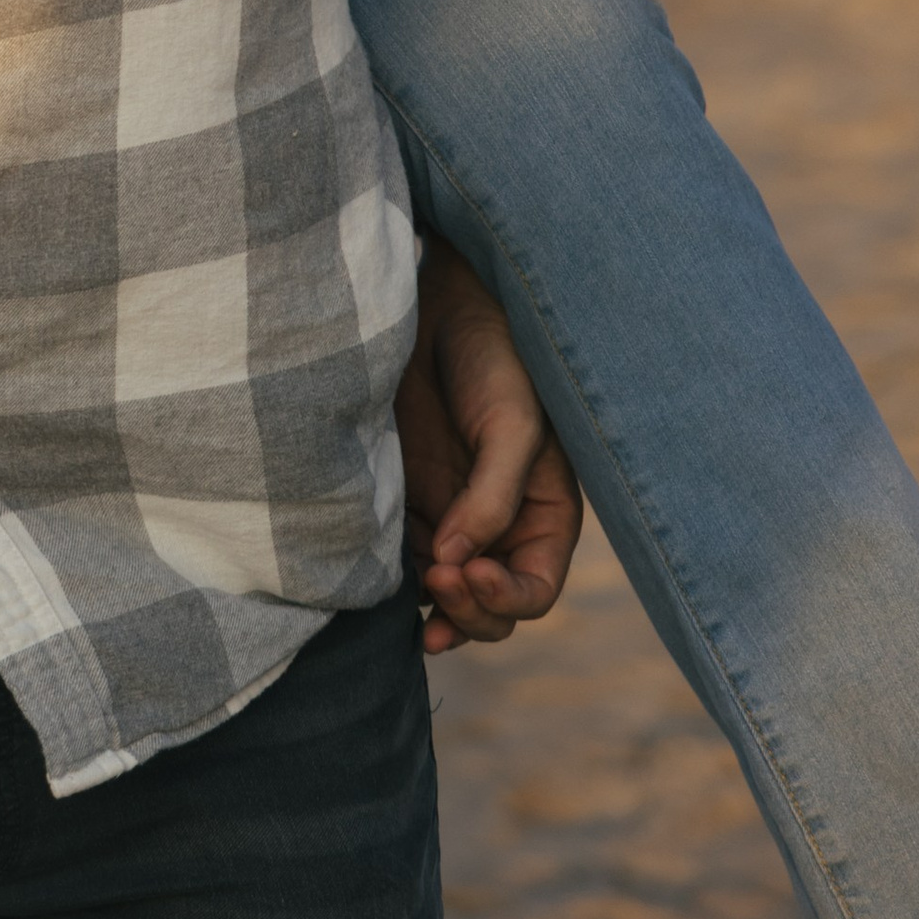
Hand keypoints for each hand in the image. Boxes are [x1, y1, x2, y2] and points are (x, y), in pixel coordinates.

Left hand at [397, 236, 583, 652]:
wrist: (442, 308)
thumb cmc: (496, 359)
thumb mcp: (512, 424)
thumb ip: (491, 496)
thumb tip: (452, 562)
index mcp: (543, 516)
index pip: (534, 590)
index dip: (505, 599)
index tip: (469, 573)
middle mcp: (500, 529)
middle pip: (490, 607)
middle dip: (466, 610)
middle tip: (434, 580)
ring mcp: (450, 517)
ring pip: (442, 593)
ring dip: (427, 606)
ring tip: (403, 593)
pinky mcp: (408, 499)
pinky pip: (403, 557)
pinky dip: (393, 578)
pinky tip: (375, 577)